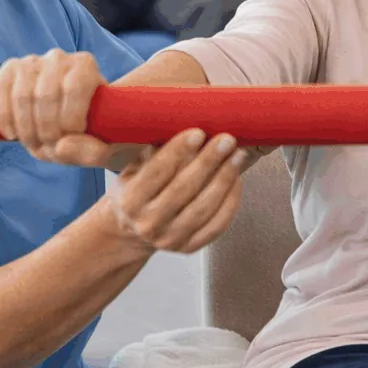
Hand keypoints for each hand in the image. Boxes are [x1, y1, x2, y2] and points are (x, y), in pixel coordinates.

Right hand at [0, 50, 132, 166]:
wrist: (69, 123)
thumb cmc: (91, 132)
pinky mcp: (8, 71)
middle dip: (46, 129)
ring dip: (25, 128)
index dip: (69, 118)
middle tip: (50, 146)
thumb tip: (61, 146)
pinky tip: (11, 135)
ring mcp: (30, 62)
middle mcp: (58, 58)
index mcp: (85, 65)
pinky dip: (3, 116)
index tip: (71, 137)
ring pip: (21, 95)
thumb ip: (92, 151)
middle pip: (46, 94)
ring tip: (34, 143)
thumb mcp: (103, 147)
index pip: (74, 87)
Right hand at [100, 128, 247, 253]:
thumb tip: (181, 120)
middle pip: (184, 189)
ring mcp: (169, 239)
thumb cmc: (137, 189)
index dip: (178, 151)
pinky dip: (231, 201)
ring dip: (225, 178)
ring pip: (204, 207)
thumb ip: (154, 151)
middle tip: (226, 139)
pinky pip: (217, 224)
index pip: (157, 172)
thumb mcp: (134, 168)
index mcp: (130, 201)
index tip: (198, 132)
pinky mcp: (189, 248)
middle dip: (208, 161)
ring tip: (238, 155)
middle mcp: (148, 223)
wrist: (132, 230)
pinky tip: (236, 179)